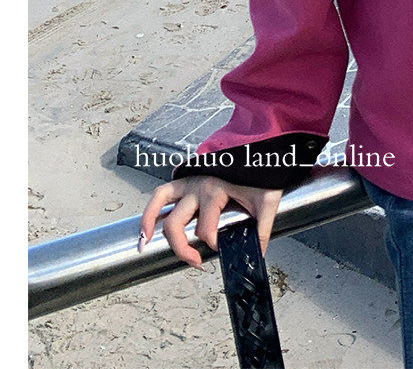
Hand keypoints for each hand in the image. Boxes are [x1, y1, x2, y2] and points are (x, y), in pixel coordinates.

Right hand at [139, 175, 283, 268]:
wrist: (261, 150)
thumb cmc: (262, 173)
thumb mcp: (267, 201)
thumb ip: (263, 230)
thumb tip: (258, 256)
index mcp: (216, 190)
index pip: (205, 230)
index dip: (212, 245)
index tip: (222, 249)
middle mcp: (198, 186)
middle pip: (177, 224)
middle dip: (182, 248)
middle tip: (195, 262)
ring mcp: (190, 182)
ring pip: (162, 207)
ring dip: (152, 227)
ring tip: (147, 246)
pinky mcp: (186, 181)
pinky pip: (161, 194)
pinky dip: (150, 211)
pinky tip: (146, 229)